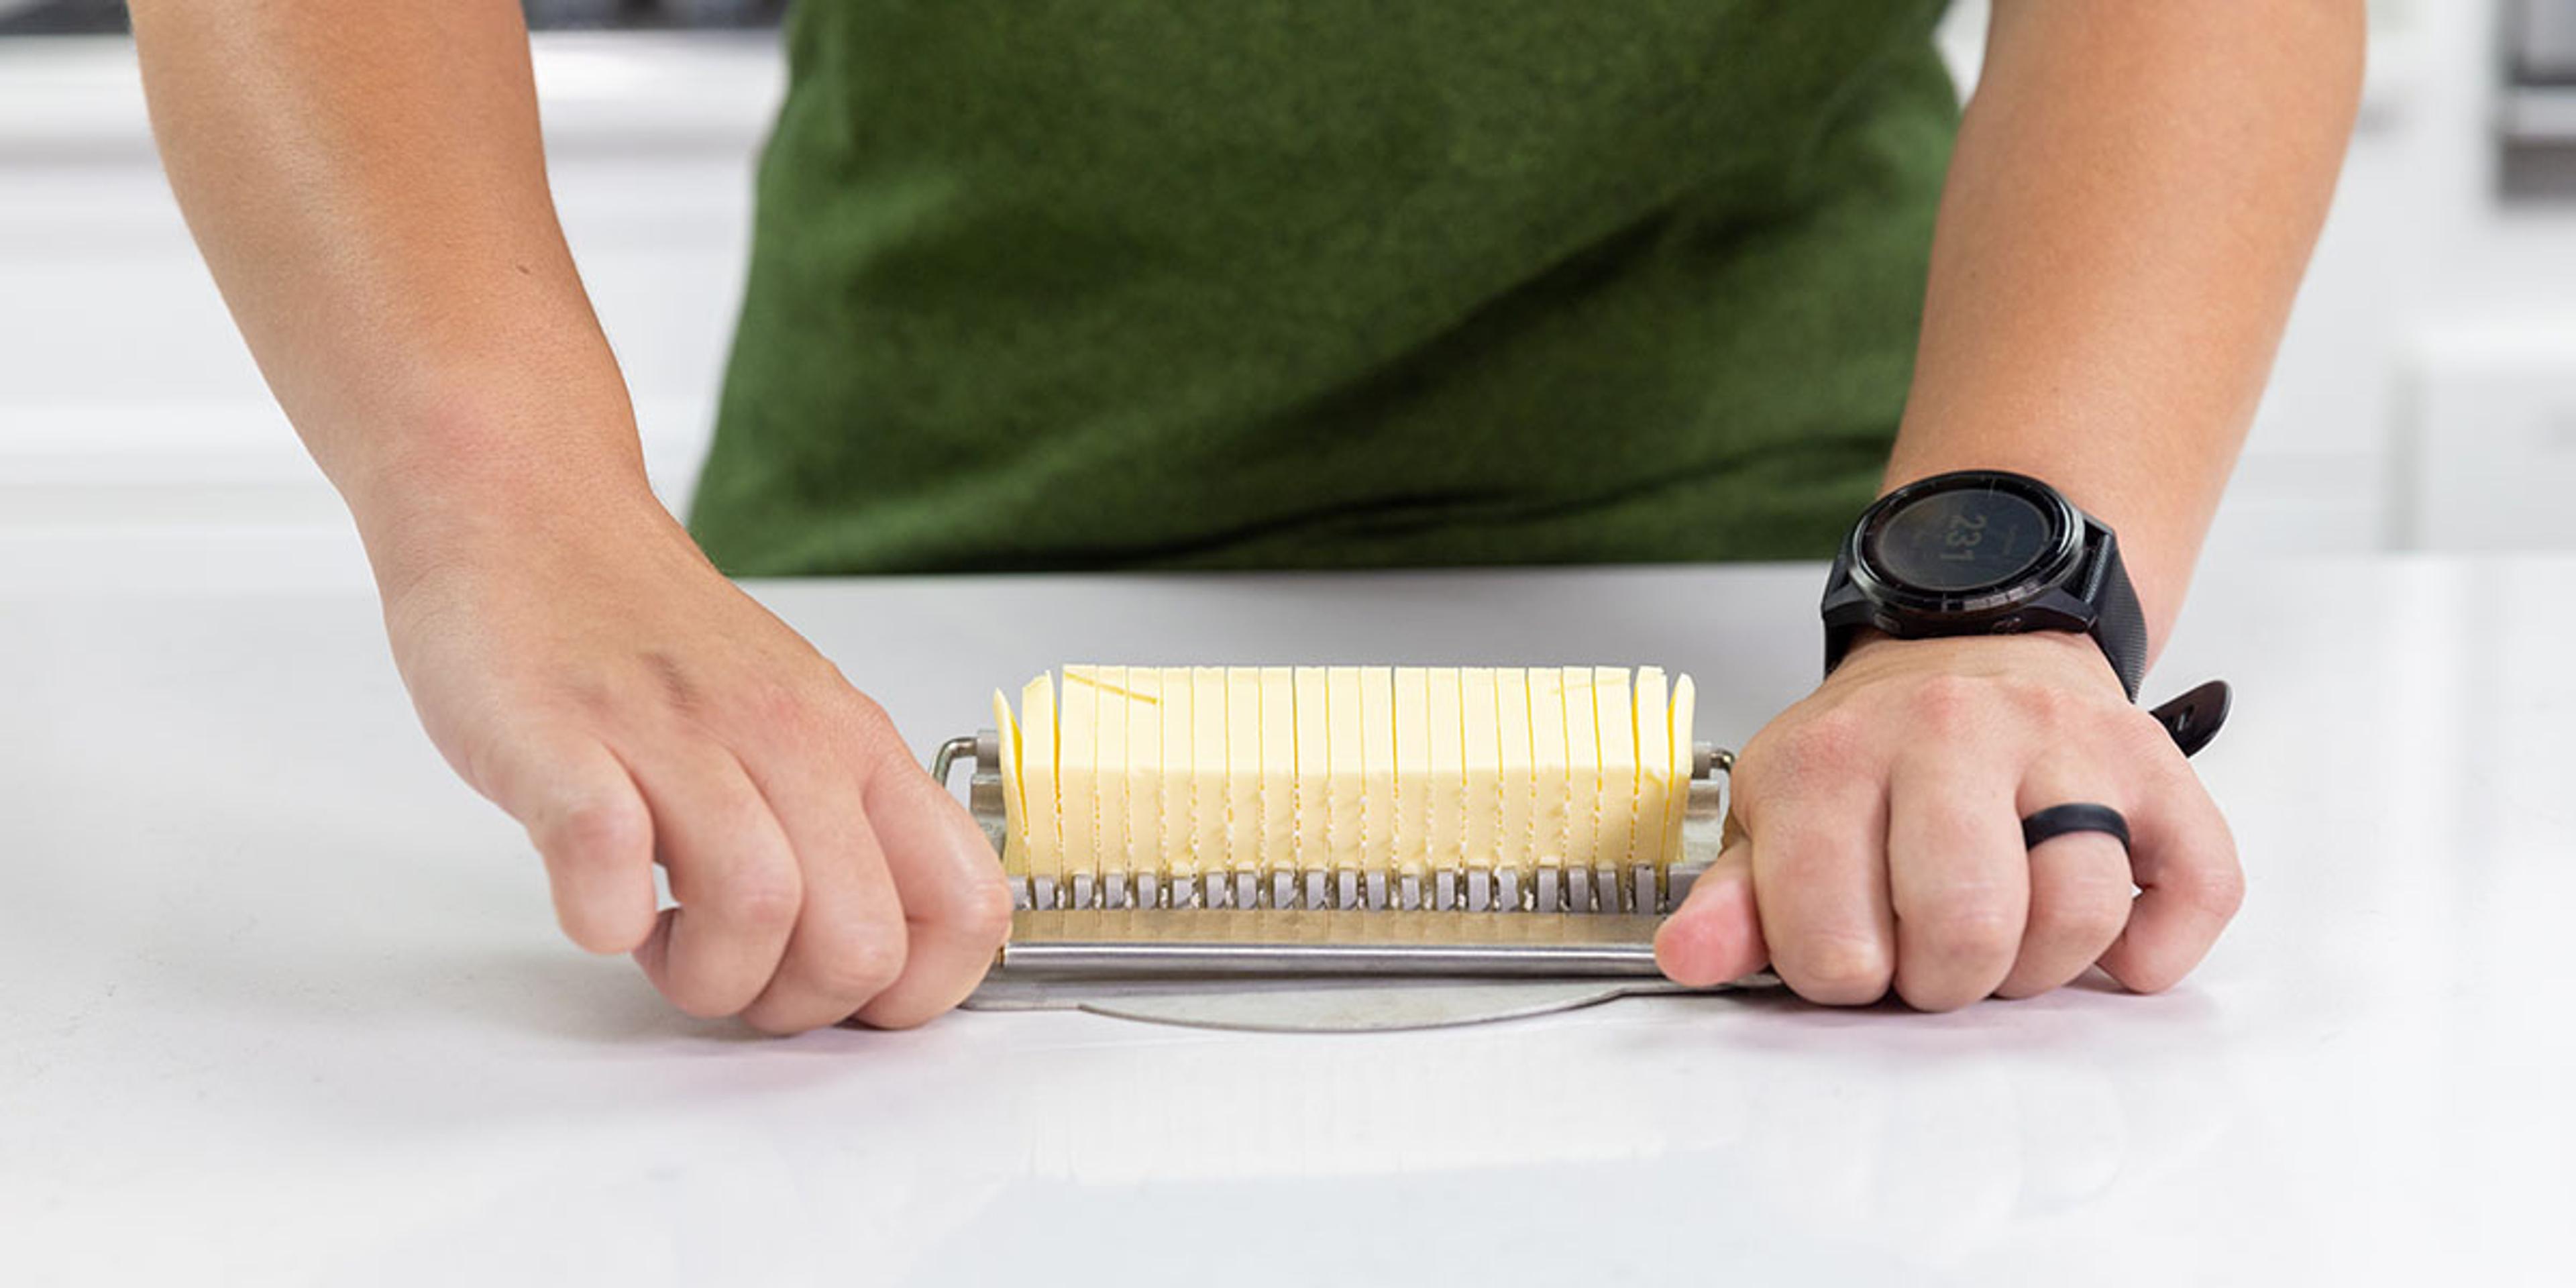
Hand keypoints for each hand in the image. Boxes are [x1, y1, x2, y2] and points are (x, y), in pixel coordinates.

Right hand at [375, 492, 1011, 1033]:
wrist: (528, 516)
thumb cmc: (653, 638)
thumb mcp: (797, 722)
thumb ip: (845, 826)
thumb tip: (877, 954)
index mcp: (857, 746)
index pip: (969, 905)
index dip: (920, 990)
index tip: (847, 995)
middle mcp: (786, 738)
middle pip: (862, 939)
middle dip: (797, 1007)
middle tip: (734, 972)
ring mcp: (673, 736)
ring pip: (758, 907)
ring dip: (706, 976)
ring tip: (664, 943)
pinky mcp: (562, 741)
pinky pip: (607, 859)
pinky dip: (603, 917)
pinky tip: (597, 901)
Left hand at [1653, 632, 2241, 1009]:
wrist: (1968, 644)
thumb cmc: (1870, 758)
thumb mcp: (1776, 817)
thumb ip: (1734, 903)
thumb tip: (1690, 955)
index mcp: (1835, 758)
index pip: (1835, 943)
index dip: (1844, 976)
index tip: (1851, 946)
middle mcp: (1950, 731)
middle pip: (1966, 930)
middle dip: (1945, 980)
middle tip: (1933, 948)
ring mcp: (2062, 740)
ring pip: (2078, 915)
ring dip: (2042, 964)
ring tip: (2007, 931)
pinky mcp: (2154, 761)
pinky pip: (2196, 889)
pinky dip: (2156, 944)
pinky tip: (2106, 934)